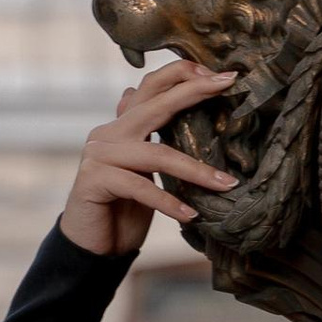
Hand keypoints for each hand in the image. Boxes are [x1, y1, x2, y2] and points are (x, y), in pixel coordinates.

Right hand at [60, 60, 236, 257]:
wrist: (93, 246)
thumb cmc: (125, 209)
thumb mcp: (146, 171)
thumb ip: (155, 140)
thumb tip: (162, 109)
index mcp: (123, 125)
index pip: (152, 88)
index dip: (184, 75)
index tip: (224, 75)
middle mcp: (108, 132)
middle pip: (155, 104)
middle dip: (194, 92)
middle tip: (228, 84)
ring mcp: (98, 154)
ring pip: (156, 154)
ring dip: (197, 171)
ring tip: (227, 184)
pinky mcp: (93, 180)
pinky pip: (140, 187)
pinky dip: (169, 202)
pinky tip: (191, 215)